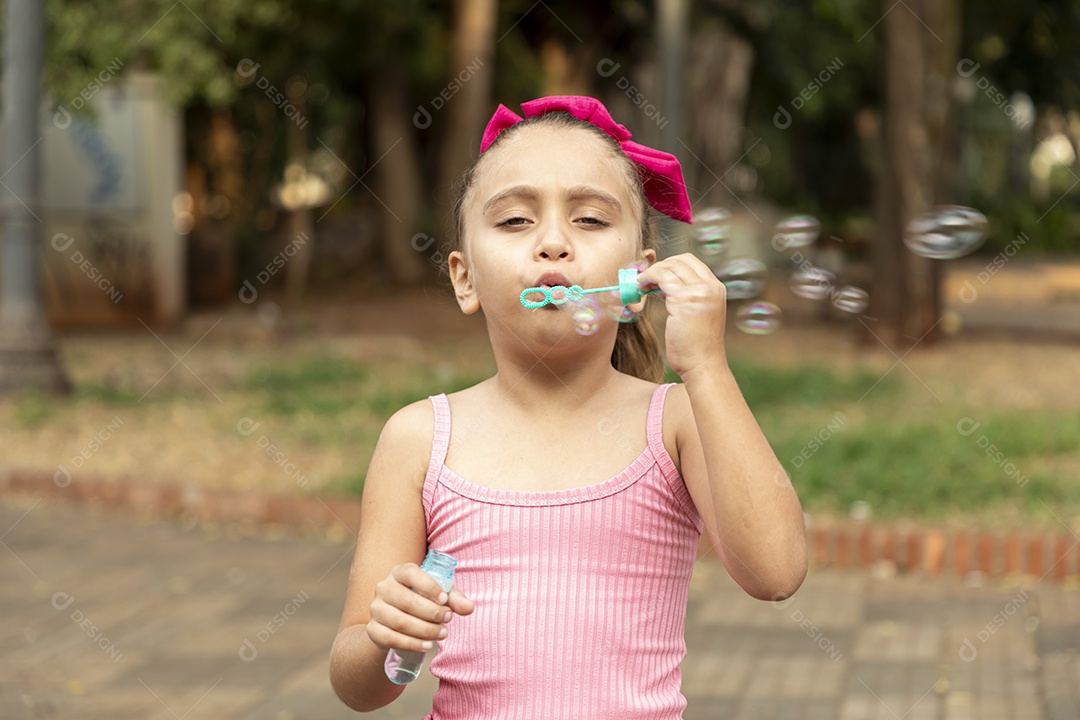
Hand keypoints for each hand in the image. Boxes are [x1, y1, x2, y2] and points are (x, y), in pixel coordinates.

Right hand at [366, 563, 474, 652]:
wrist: (395, 622)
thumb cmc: (421, 601)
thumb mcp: (438, 596)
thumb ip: (454, 599)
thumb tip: (469, 608)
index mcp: (399, 573)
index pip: (411, 574)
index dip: (428, 586)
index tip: (444, 599)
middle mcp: (384, 588)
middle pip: (407, 601)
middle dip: (431, 612)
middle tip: (448, 620)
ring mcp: (376, 609)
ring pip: (400, 622)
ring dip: (425, 630)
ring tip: (442, 634)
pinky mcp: (373, 630)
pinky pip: (391, 638)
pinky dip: (411, 644)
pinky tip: (427, 645)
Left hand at [634, 253, 727, 376]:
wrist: (703, 365)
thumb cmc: (696, 346)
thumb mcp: (697, 315)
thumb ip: (687, 297)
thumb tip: (663, 286)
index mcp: (716, 288)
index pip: (692, 262)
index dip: (670, 264)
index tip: (656, 275)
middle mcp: (710, 287)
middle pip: (681, 260)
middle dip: (659, 266)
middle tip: (644, 278)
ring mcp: (699, 292)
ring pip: (670, 267)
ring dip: (651, 272)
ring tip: (640, 284)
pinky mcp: (685, 300)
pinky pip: (662, 278)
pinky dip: (648, 279)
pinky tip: (640, 289)